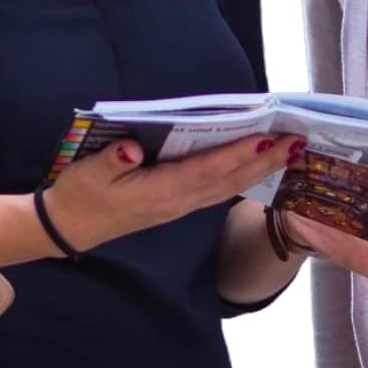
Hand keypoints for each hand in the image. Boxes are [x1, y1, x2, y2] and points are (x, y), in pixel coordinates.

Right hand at [46, 133, 294, 249]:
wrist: (70, 228)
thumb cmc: (80, 195)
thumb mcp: (88, 174)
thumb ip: (112, 160)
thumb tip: (131, 147)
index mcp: (159, 191)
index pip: (207, 169)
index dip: (238, 154)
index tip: (267, 139)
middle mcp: (177, 202)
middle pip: (229, 181)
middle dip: (264, 162)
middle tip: (297, 142)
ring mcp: (179, 207)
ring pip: (228, 188)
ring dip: (259, 171)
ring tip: (287, 153)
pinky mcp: (176, 206)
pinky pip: (218, 191)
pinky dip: (241, 178)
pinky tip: (254, 168)